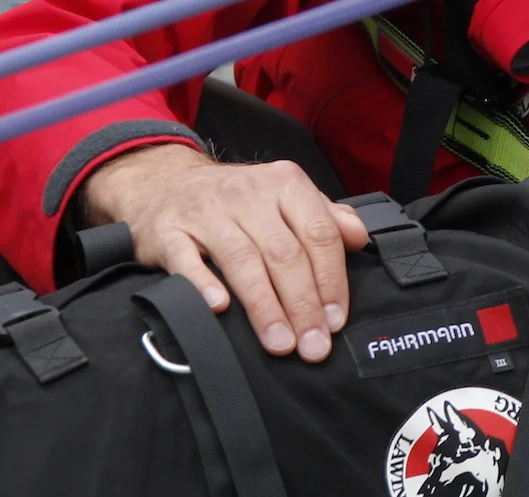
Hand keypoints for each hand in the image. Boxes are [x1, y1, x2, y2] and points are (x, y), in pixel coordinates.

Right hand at [78, 144, 368, 362]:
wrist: (168, 183)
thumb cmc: (239, 201)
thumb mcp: (287, 197)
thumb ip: (326, 217)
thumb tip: (361, 238)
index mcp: (285, 183)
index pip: (318, 233)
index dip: (331, 279)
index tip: (336, 320)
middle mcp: (248, 193)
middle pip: (284, 253)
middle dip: (302, 304)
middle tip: (313, 345)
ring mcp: (206, 212)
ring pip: (243, 261)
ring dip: (264, 307)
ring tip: (280, 343)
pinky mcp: (168, 232)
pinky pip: (187, 261)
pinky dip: (204, 285)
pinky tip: (220, 310)